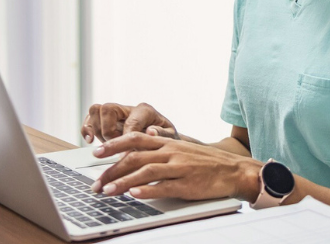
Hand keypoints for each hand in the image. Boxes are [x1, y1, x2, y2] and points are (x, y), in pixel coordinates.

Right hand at [81, 102, 177, 143]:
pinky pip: (90, 119)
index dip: (126, 140)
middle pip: (108, 109)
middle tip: (115, 147)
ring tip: (103, 146)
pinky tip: (90, 141)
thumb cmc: (166, 139)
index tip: (125, 157)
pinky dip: (87, 129)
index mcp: (145, 111)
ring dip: (97, 130)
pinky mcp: (106, 121)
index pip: (130, 122)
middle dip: (108, 131)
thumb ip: (162, 134)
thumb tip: (151, 132)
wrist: (163, 140)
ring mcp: (116, 114)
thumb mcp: (171, 138)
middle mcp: (128, 109)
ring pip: (96, 110)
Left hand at [88, 131, 263, 202]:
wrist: (234, 170)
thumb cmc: (207, 161)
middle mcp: (170, 152)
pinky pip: (164, 187)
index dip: (113, 145)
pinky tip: (134, 194)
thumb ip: (164, 142)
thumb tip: (148, 136)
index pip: (134, 139)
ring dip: (123, 182)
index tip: (96, 153)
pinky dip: (147, 190)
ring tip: (108, 191)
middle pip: (134, 157)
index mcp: (167, 143)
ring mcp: (178, 168)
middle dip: (111, 170)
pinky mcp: (187, 184)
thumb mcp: (183, 146)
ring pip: (145, 172)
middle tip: (95, 182)